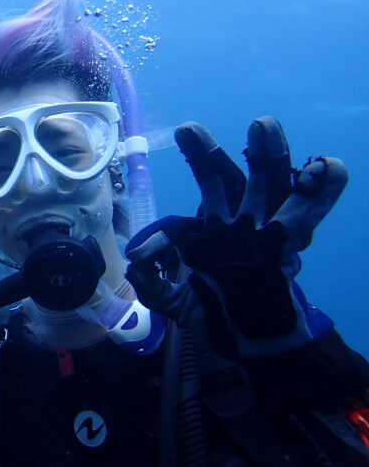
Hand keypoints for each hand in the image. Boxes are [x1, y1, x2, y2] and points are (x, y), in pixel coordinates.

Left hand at [124, 116, 347, 355]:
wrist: (252, 342)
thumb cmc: (216, 315)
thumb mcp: (176, 303)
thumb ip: (154, 287)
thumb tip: (136, 263)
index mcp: (206, 238)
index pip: (181, 226)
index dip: (160, 238)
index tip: (141, 256)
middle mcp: (234, 228)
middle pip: (222, 184)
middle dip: (207, 157)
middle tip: (188, 129)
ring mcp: (263, 233)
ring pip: (265, 187)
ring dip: (267, 156)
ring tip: (262, 124)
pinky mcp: (289, 247)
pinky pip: (307, 215)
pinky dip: (321, 192)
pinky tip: (331, 166)